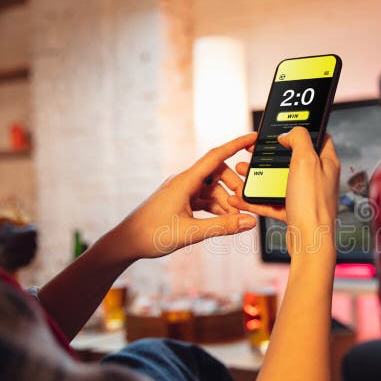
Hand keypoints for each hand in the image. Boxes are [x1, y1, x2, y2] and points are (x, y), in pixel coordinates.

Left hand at [110, 133, 258, 260]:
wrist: (127, 242)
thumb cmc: (152, 234)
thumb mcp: (191, 232)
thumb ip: (223, 226)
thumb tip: (249, 222)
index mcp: (185, 181)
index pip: (216, 156)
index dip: (236, 145)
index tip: (253, 137)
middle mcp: (184, 181)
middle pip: (218, 174)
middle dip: (234, 188)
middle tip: (245, 206)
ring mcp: (182, 191)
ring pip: (212, 189)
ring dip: (225, 202)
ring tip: (234, 220)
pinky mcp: (180, 201)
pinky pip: (204, 199)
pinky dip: (216, 208)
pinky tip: (223, 221)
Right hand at [229, 126, 339, 256]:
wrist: (309, 241)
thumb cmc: (313, 204)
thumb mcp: (306, 160)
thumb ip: (298, 138)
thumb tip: (290, 132)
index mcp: (326, 162)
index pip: (318, 137)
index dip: (301, 129)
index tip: (283, 127)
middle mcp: (318, 178)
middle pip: (292, 158)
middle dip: (270, 154)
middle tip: (254, 150)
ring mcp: (305, 195)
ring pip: (278, 180)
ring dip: (258, 175)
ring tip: (241, 170)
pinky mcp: (293, 211)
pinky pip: (271, 201)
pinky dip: (255, 199)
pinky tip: (240, 197)